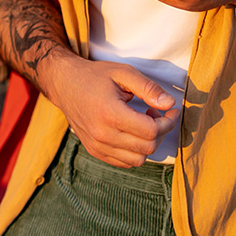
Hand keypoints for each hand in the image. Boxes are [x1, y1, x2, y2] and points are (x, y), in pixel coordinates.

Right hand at [46, 53, 178, 167]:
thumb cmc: (95, 76)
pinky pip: (125, 162)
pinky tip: (132, 132)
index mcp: (110, 114)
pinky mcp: (95, 152)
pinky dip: (135, 151)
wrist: (64, 84)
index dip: (168, 122)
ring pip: (138, 160)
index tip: (171, 110)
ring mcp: (97, 146)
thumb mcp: (123, 73)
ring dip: (148, 143)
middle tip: (155, 112)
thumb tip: (170, 104)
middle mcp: (102, 135)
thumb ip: (148, 88)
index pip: (151, 131)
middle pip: (147, 148)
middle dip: (160, 131)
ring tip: (142, 122)